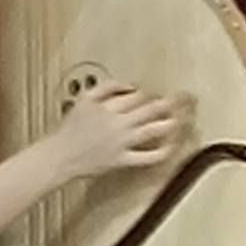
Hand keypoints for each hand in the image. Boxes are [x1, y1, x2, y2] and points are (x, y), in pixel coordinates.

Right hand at [48, 83, 189, 180]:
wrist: (60, 156)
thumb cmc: (70, 129)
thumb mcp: (85, 99)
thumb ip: (108, 88)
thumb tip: (130, 85)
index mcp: (109, 106)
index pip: (139, 94)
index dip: (153, 92)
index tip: (160, 93)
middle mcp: (118, 123)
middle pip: (150, 108)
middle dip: (170, 102)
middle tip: (185, 99)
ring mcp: (121, 142)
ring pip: (152, 130)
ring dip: (170, 123)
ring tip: (183, 118)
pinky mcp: (122, 160)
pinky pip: (146, 157)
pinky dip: (161, 152)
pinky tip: (171, 147)